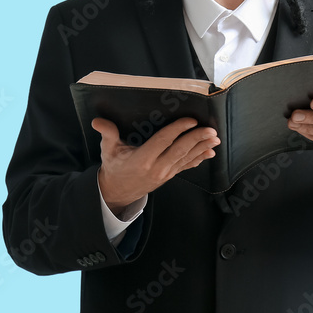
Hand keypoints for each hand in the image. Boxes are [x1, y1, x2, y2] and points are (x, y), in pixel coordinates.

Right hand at [92, 117, 218, 216]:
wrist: (118, 191)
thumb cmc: (114, 167)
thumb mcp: (107, 150)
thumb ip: (107, 134)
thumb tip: (97, 121)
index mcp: (142, 160)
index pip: (163, 142)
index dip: (177, 130)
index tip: (190, 120)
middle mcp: (156, 168)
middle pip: (180, 151)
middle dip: (197, 139)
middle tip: (211, 129)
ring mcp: (165, 173)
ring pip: (186, 159)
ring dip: (202, 148)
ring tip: (215, 138)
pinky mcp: (169, 176)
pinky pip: (186, 166)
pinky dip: (199, 159)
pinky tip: (209, 153)